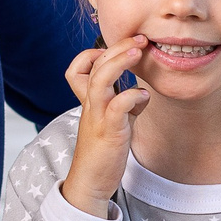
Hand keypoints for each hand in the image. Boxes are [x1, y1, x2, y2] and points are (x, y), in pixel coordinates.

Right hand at [58, 36, 149, 216]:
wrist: (90, 182)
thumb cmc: (103, 152)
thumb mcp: (114, 122)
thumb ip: (126, 105)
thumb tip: (143, 92)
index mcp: (89, 102)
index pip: (76, 69)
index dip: (91, 55)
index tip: (115, 53)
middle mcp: (90, 105)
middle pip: (94, 66)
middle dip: (116, 47)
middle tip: (139, 38)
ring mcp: (98, 117)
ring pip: (99, 80)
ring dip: (118, 62)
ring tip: (137, 50)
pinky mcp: (109, 132)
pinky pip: (117, 107)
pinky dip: (132, 97)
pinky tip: (144, 97)